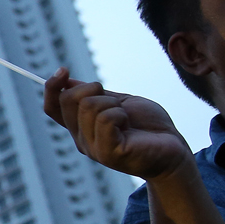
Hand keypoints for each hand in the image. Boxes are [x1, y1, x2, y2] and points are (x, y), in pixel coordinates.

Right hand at [42, 67, 192, 181]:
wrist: (172, 149)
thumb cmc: (148, 126)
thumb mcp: (117, 102)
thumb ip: (93, 96)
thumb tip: (66, 82)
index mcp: (81, 128)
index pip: (52, 107)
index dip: (52, 86)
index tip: (64, 70)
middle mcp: (82, 139)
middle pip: (68, 99)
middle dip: (92, 87)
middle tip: (115, 100)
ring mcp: (93, 148)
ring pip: (89, 106)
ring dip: (114, 103)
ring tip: (127, 118)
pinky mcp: (108, 153)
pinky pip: (106, 118)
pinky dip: (121, 114)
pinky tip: (130, 126)